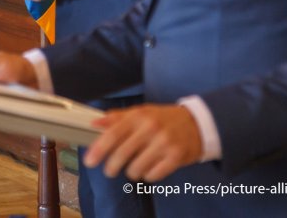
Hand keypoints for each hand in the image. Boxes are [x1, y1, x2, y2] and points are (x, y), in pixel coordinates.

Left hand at [84, 104, 202, 181]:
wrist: (196, 124)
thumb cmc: (163, 119)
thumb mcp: (140, 112)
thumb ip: (117, 117)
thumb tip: (94, 122)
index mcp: (139, 116)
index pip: (113, 134)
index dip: (99, 149)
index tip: (89, 161)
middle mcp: (151, 129)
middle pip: (122, 154)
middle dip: (111, 166)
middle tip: (110, 170)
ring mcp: (164, 144)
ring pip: (136, 168)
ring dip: (131, 171)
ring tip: (134, 166)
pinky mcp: (175, 158)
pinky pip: (152, 175)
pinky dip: (147, 175)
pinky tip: (150, 168)